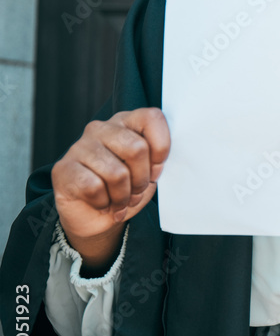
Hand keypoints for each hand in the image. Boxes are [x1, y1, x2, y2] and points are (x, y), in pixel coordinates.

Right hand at [51, 108, 169, 265]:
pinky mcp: (63, 168)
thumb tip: (158, 164)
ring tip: (121, 202)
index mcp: (126, 122)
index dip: (161, 148)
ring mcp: (80, 146)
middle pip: (137, 148)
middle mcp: (102, 128)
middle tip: (136, 193)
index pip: (151, 117)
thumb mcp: (147, 174)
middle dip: (142, 180)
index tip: (156, 170)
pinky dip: (103, 203)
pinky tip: (102, 204)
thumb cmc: (125, 190)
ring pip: (116, 173)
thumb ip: (156, 162)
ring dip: (123, 197)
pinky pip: (94, 187)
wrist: (94, 218)